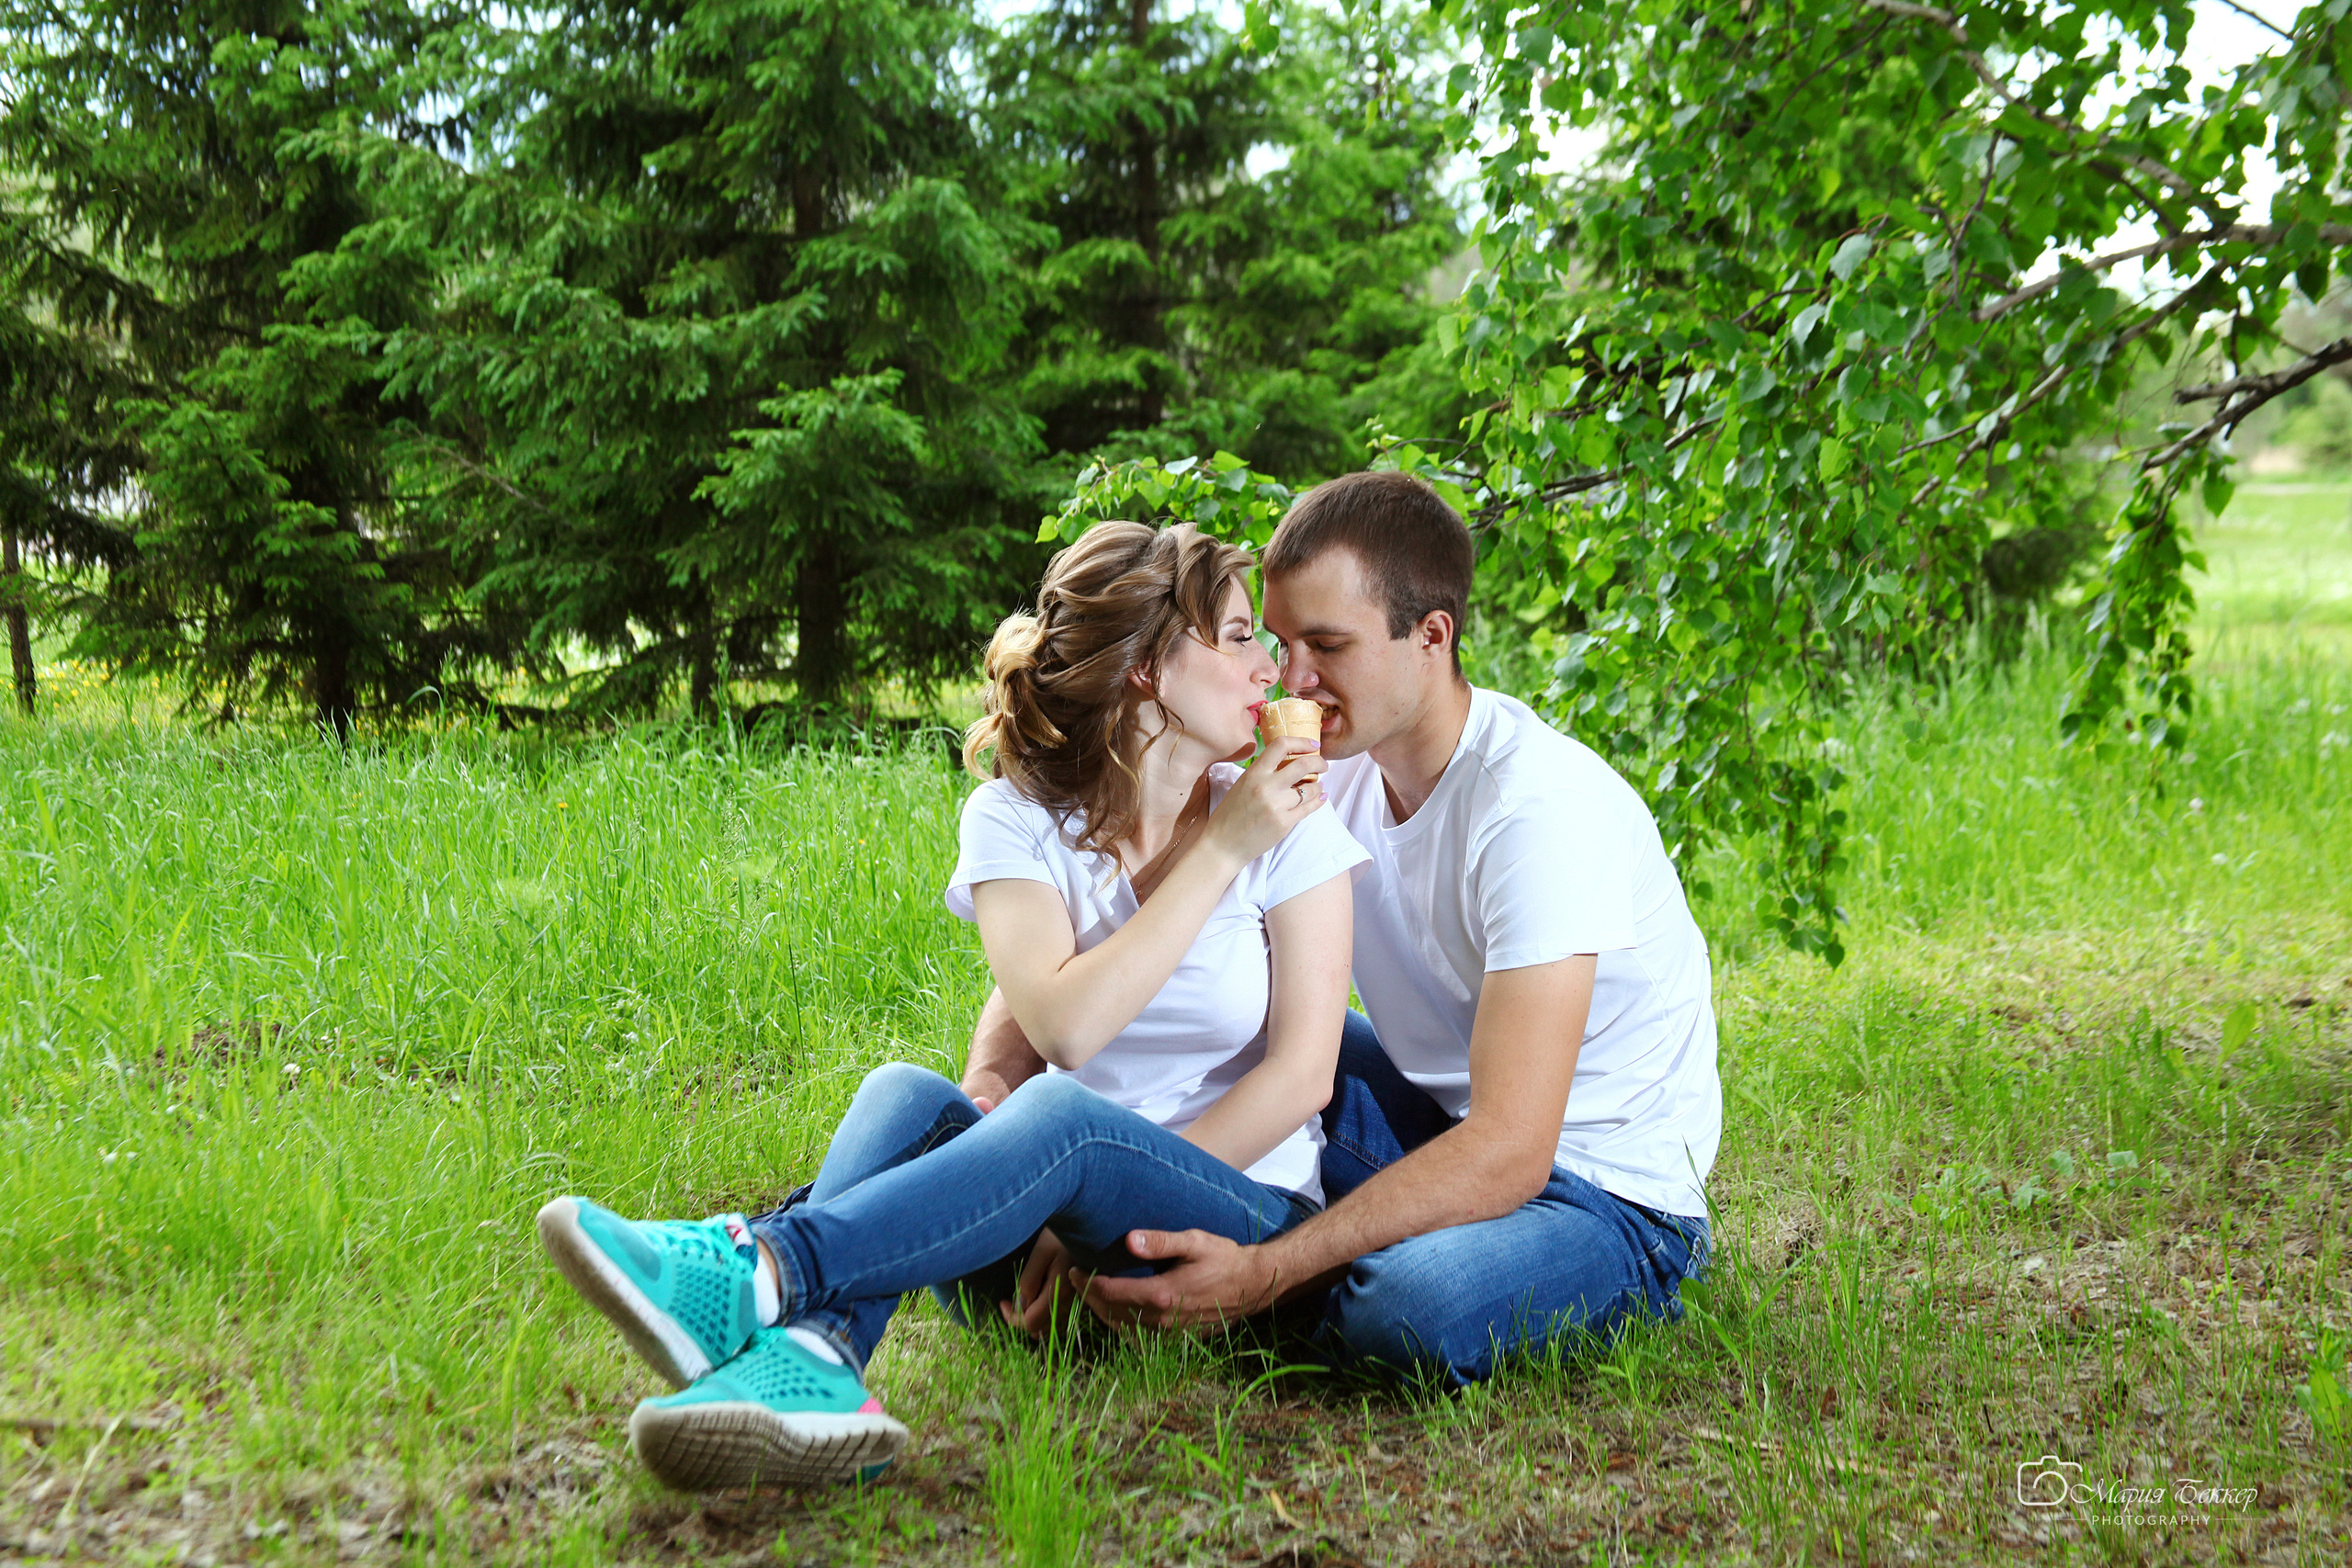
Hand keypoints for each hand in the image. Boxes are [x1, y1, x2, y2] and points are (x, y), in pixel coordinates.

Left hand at [1002, 1228, 1082, 1335]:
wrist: (1089, 1226)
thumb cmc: (1062, 1235)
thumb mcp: (1040, 1252)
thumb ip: (1029, 1280)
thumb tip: (1019, 1305)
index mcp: (1058, 1292)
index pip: (1031, 1322)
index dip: (1012, 1318)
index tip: (1002, 1302)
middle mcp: (1068, 1302)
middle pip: (1040, 1328)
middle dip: (1021, 1319)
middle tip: (1010, 1301)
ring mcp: (1074, 1301)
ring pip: (1049, 1324)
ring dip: (1032, 1316)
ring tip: (1022, 1298)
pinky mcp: (1077, 1297)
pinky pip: (1057, 1315)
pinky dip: (1043, 1311)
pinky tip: (1036, 1294)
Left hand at [1075, 1228, 1281, 1331]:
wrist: (1252, 1286)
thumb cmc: (1223, 1258)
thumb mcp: (1194, 1242)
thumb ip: (1160, 1241)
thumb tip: (1128, 1240)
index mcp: (1162, 1295)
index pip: (1110, 1293)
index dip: (1086, 1282)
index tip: (1073, 1268)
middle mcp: (1162, 1321)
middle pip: (1110, 1313)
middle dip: (1089, 1297)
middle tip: (1076, 1279)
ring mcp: (1169, 1334)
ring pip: (1122, 1328)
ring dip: (1102, 1313)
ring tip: (1090, 1293)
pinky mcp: (1176, 1340)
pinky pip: (1139, 1337)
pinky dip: (1121, 1325)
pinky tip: (1117, 1311)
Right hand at [1202, 738, 1325, 863]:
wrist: (1223, 844)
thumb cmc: (1230, 814)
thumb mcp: (1242, 784)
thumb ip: (1263, 772)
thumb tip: (1288, 762)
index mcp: (1254, 773)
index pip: (1281, 745)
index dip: (1302, 741)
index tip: (1313, 745)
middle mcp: (1266, 786)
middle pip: (1304, 764)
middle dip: (1319, 762)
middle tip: (1322, 766)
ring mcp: (1276, 806)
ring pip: (1311, 788)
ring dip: (1319, 785)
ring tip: (1317, 786)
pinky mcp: (1284, 823)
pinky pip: (1309, 807)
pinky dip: (1319, 801)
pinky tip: (1321, 798)